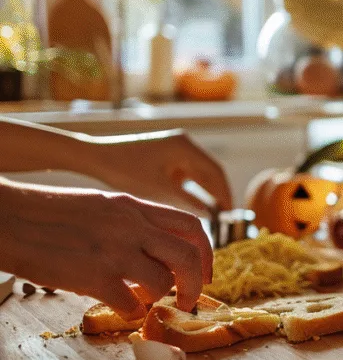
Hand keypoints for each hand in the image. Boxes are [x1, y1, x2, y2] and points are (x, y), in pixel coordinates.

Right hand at [0, 180, 212, 316]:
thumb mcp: (100, 207)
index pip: (191, 226)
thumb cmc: (47, 214)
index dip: (206, 253)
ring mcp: (113, 251)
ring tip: (143, 299)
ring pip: (163, 281)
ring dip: (159, 297)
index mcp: (133, 207)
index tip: (204, 272)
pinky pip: (131, 303)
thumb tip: (156, 249)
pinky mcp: (92, 276)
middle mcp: (130, 226)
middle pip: (189, 256)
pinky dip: (133, 312)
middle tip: (188, 299)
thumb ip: (131, 223)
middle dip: (196, 283)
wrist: (6, 217)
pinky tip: (121, 307)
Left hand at [84, 130, 231, 211]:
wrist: (95, 158)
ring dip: (207, 191)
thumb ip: (188, 201)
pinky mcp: (165, 155)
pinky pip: (186, 173)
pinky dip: (193, 188)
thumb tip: (211, 214)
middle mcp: (183, 144)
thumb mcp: (159, 190)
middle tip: (226, 216)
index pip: (215, 172)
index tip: (231, 213)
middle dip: (218, 193)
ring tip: (214, 213)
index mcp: (184, 147)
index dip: (225, 193)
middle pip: (210, 171)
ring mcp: (174, 148)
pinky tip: (195, 204)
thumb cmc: (124, 171)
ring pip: (199, 173)